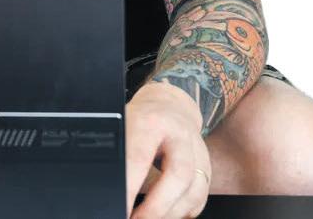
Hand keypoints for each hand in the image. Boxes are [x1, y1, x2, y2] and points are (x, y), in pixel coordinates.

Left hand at [125, 81, 211, 217]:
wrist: (170, 106)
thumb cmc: (141, 119)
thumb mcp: (125, 124)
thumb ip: (119, 151)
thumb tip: (106, 184)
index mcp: (151, 121)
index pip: (140, 157)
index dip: (129, 187)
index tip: (120, 209)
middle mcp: (180, 134)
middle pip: (179, 174)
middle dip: (157, 207)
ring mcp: (198, 151)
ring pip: (193, 190)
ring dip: (169, 214)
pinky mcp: (206, 167)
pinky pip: (199, 199)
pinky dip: (181, 213)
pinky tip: (165, 214)